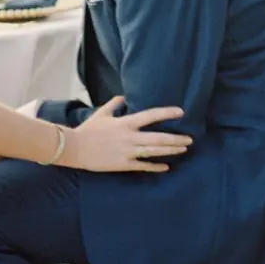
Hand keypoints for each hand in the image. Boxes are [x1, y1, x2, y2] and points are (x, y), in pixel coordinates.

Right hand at [63, 97, 191, 172]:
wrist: (74, 148)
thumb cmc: (87, 130)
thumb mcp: (101, 113)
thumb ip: (114, 104)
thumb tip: (123, 97)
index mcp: (125, 123)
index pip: (150, 116)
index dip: (166, 113)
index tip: (181, 112)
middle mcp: (129, 137)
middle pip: (158, 138)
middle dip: (176, 139)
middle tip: (189, 139)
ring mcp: (127, 152)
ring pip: (154, 151)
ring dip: (171, 150)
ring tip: (183, 149)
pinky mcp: (123, 164)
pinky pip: (143, 166)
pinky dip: (155, 166)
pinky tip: (166, 166)